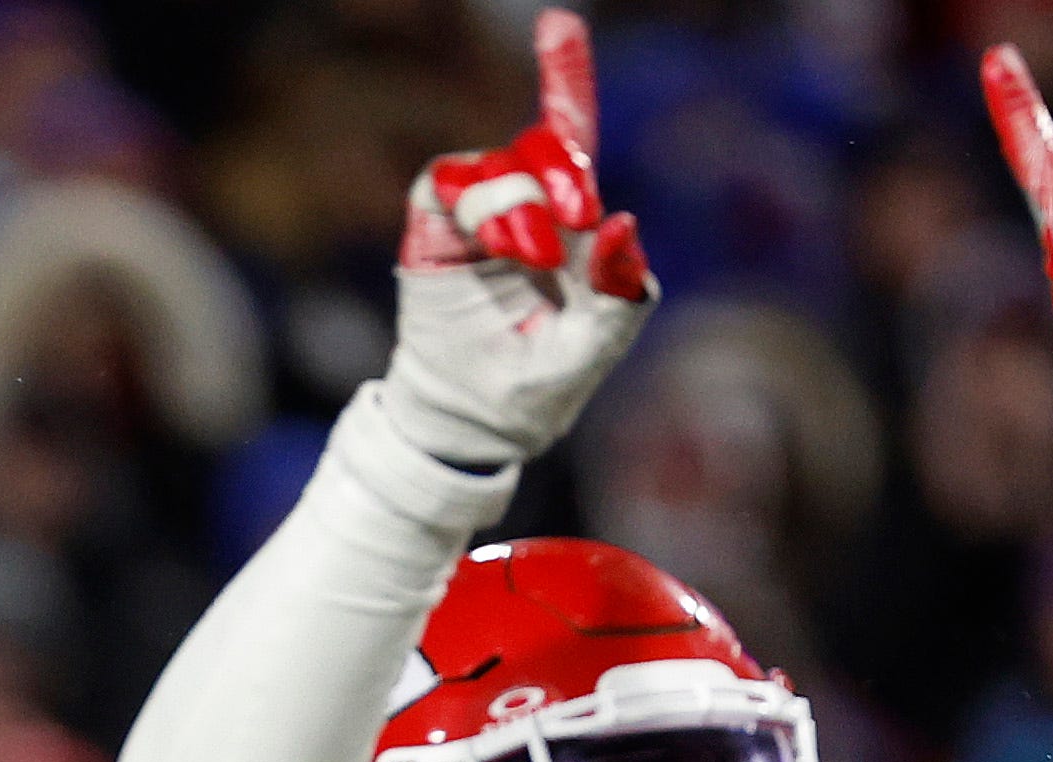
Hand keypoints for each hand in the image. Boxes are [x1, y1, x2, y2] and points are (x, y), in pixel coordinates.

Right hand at [376, 8, 658, 471]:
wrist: (463, 430)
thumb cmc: (529, 397)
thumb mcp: (589, 352)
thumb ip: (618, 296)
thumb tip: (622, 221)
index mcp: (562, 229)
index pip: (568, 143)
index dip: (563, 80)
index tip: (556, 23)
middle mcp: (518, 212)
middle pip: (541, 144)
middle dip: (563, 167)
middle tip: (579, 215)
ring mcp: (471, 220)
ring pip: (499, 164)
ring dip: (523, 203)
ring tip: (534, 257)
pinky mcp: (430, 231)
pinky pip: (450, 182)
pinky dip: (485, 206)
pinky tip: (505, 246)